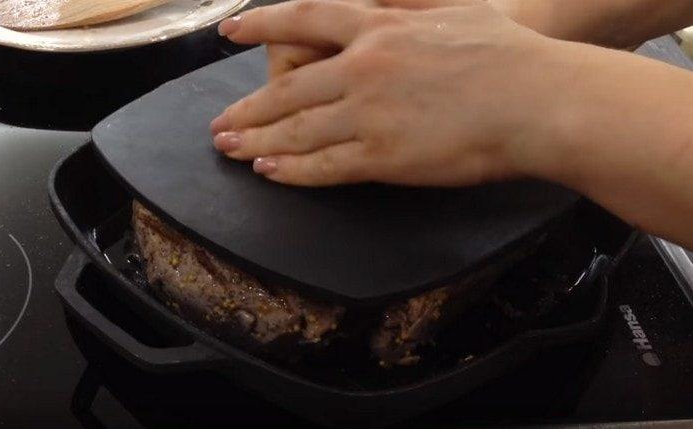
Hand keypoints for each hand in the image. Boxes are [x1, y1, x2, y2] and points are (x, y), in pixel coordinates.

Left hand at [210, 0, 570, 185]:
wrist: (540, 99)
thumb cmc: (511, 54)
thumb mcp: (454, 10)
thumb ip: (410, 8)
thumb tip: (384, 7)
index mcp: (381, 26)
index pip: (303, 20)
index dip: (260, 26)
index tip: (229, 32)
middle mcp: (364, 65)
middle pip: (287, 88)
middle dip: (248, 107)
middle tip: (220, 122)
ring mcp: (370, 112)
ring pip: (296, 130)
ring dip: (257, 141)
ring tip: (230, 148)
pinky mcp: (383, 155)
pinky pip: (323, 166)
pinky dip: (291, 171)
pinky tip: (269, 172)